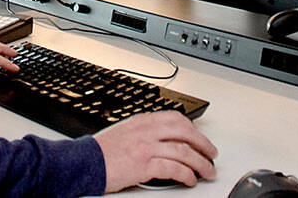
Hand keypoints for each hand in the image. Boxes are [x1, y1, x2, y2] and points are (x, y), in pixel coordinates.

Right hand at [95, 110, 217, 191]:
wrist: (85, 161)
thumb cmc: (102, 150)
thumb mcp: (125, 131)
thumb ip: (145, 132)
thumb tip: (163, 139)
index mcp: (143, 120)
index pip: (176, 118)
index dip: (193, 129)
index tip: (200, 138)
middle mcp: (147, 130)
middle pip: (185, 132)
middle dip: (203, 144)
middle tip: (212, 154)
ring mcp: (146, 147)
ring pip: (183, 151)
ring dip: (200, 163)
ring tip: (207, 171)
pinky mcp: (144, 165)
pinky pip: (173, 168)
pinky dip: (186, 174)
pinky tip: (190, 179)